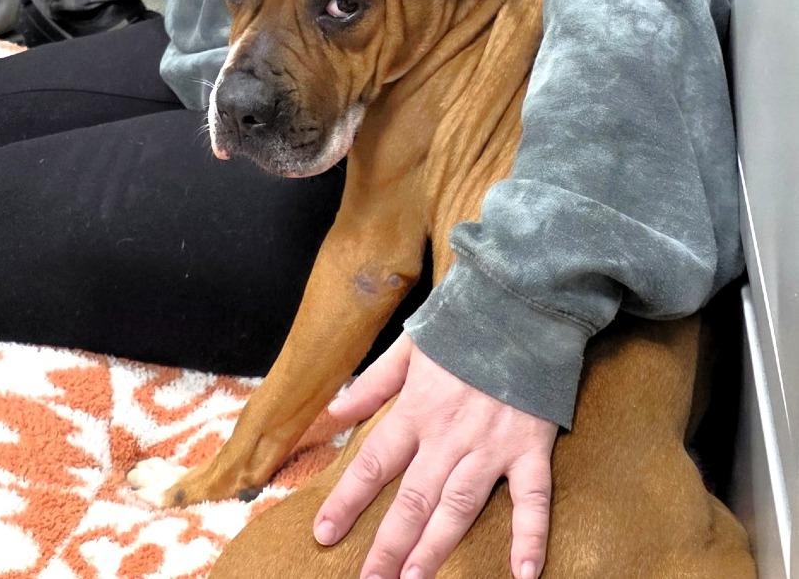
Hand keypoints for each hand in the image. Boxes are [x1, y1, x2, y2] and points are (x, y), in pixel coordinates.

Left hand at [313, 334, 557, 578]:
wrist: (518, 305)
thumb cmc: (461, 326)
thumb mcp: (408, 347)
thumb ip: (372, 384)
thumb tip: (333, 414)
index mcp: (416, 409)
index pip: (373, 463)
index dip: (347, 500)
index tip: (324, 533)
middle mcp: (448, 435)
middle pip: (412, 498)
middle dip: (387, 544)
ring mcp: (491, 445)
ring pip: (458, 506)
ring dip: (435, 548)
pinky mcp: (530, 448)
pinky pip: (532, 500)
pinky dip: (530, 537)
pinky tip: (523, 575)